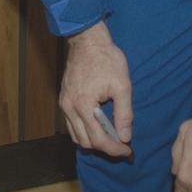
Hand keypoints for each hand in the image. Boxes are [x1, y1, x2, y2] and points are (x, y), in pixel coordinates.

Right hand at [58, 21, 132, 156]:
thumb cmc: (106, 59)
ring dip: (93, 141)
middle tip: (122, 145)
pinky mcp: (63, 99)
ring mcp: (64, 104)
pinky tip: (98, 126)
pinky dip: (84, 131)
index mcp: (84, 105)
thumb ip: (124, 114)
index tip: (128, 150)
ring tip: (111, 137)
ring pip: (76, 136)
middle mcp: (69, 107)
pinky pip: (71, 125)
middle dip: (105, 147)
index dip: (114, 149)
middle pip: (85, 142)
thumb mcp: (122, 86)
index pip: (98, 139)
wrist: (87, 40)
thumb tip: (125, 137)